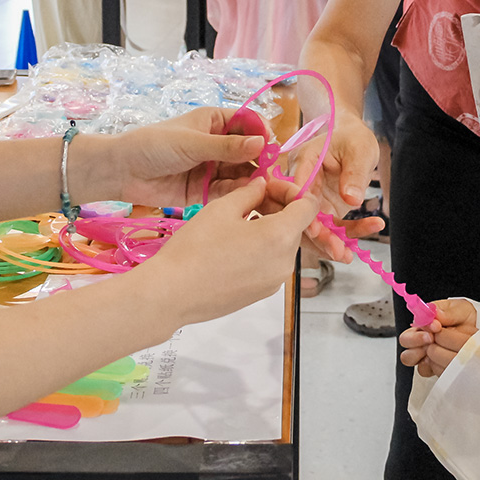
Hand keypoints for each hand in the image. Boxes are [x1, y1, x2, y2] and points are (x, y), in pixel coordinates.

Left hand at [104, 107, 269, 205]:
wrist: (122, 172)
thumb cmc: (154, 146)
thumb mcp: (193, 143)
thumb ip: (227, 147)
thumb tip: (262, 143)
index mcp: (216, 122)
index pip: (249, 123)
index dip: (262, 134)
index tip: (271, 147)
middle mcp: (218, 144)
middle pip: (249, 152)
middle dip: (260, 162)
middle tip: (269, 175)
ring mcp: (213, 168)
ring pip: (241, 173)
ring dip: (251, 180)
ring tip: (258, 189)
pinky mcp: (206, 191)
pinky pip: (228, 192)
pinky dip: (237, 194)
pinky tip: (243, 198)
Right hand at [142, 177, 319, 325]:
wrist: (171, 294)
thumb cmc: (195, 249)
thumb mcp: (222, 208)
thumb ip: (250, 192)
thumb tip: (261, 186)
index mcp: (281, 236)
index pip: (307, 206)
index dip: (291, 190)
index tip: (269, 188)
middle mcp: (285, 262)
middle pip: (295, 226)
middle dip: (278, 209)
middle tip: (250, 201)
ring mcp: (275, 282)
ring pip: (283, 246)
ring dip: (269, 230)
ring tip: (238, 223)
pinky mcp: (261, 294)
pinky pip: (270, 264)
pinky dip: (261, 251)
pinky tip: (234, 246)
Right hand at [288, 109, 385, 260]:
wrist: (355, 139)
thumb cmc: (353, 138)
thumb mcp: (359, 150)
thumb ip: (354, 173)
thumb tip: (352, 199)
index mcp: (304, 161)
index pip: (298, 189)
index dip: (304, 212)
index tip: (315, 230)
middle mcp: (303, 183)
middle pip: (303, 213)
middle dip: (318, 236)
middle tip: (336, 251)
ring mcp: (313, 199)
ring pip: (316, 226)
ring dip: (331, 243)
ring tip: (348, 255)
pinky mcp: (324, 209)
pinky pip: (333, 227)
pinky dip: (347, 235)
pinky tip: (361, 240)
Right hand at [400, 299, 478, 377]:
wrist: (478, 331)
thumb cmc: (466, 318)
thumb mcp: (461, 310)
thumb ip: (448, 312)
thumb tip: (436, 313)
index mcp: (425, 321)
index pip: (412, 325)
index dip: (421, 327)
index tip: (436, 327)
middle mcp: (421, 336)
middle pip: (405, 341)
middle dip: (416, 340)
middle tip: (432, 338)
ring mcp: (425, 352)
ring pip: (408, 357)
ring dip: (418, 354)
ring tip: (435, 351)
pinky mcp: (432, 365)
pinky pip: (423, 370)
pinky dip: (430, 367)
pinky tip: (441, 362)